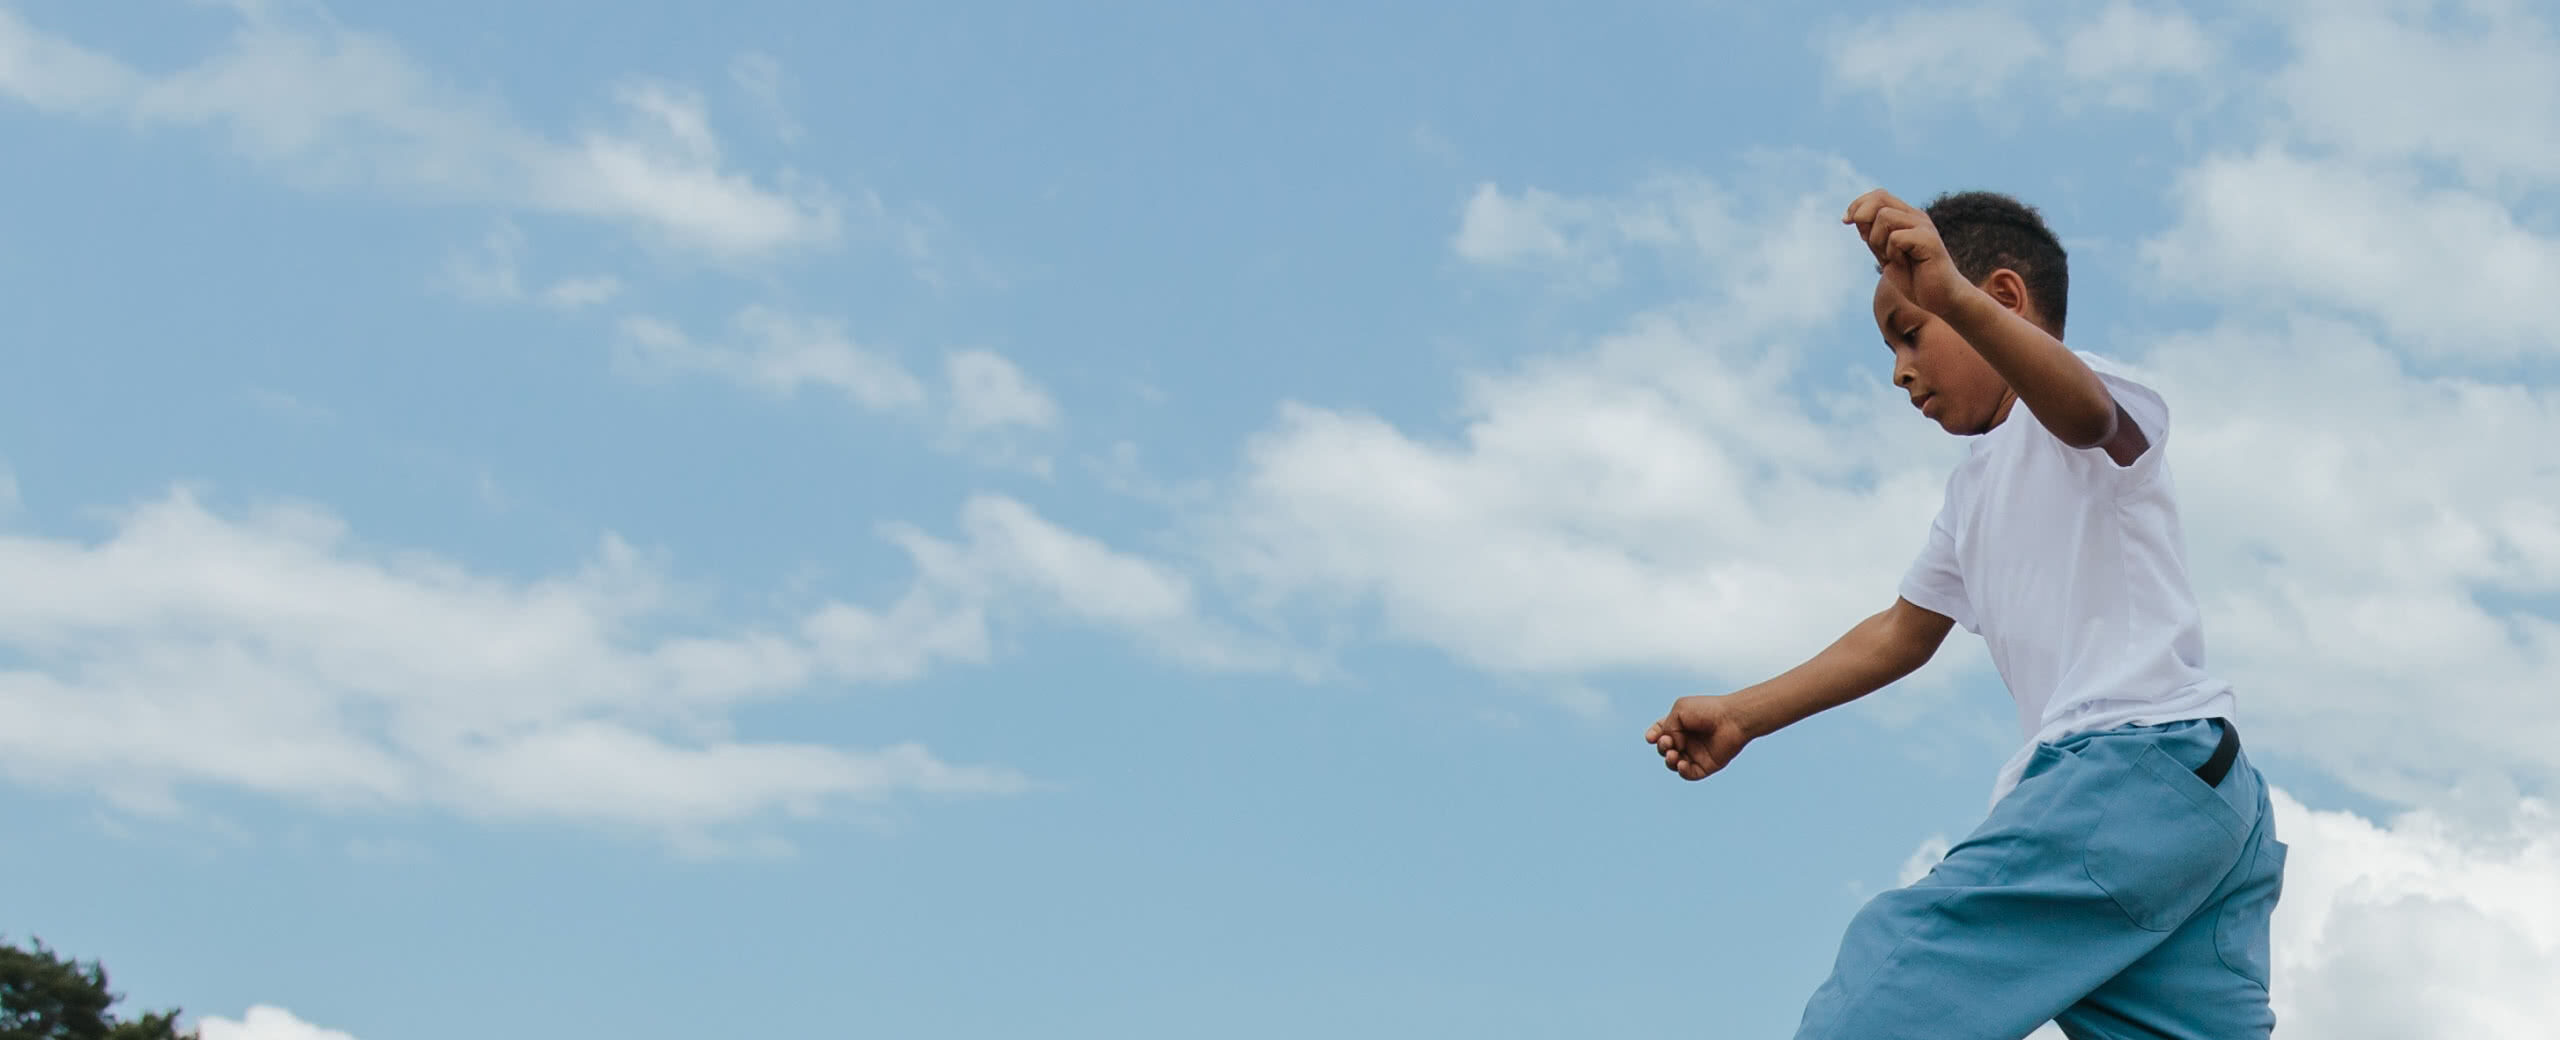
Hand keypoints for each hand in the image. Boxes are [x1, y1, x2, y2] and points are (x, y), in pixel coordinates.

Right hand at [1644, 695, 1753, 780]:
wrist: (1732, 719)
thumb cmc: (1707, 711)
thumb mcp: (1679, 712)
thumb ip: (1666, 728)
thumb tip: (1669, 746)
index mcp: (1680, 724)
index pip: (1661, 732)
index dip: (1653, 736)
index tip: (1650, 737)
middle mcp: (1687, 739)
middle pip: (1665, 749)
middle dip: (1662, 747)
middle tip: (1668, 742)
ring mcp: (1695, 753)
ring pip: (1674, 763)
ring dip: (1669, 760)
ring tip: (1673, 754)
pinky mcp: (1705, 766)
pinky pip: (1688, 774)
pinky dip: (1682, 771)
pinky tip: (1682, 763)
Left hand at [1844, 189, 1979, 317]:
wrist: (1940, 299)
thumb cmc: (1913, 278)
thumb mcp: (1885, 254)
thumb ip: (1872, 235)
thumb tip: (1854, 216)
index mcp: (1906, 217)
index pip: (1879, 195)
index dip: (1857, 205)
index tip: (1846, 221)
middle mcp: (1916, 217)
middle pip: (1879, 198)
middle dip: (1862, 218)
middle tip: (1866, 242)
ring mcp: (1924, 226)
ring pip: (1884, 217)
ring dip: (1878, 241)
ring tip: (1892, 258)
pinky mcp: (1929, 240)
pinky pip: (1895, 237)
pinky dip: (1893, 254)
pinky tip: (1905, 264)